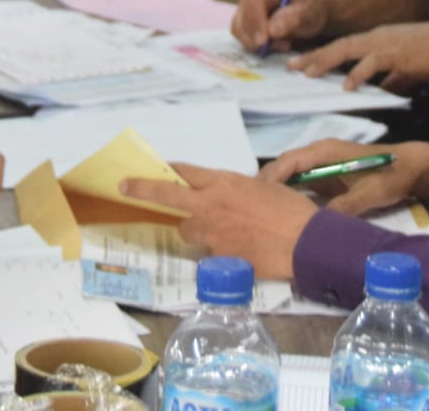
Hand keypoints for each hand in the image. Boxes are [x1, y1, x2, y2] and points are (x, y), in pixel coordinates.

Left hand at [121, 163, 316, 279]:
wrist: (304, 242)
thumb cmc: (290, 209)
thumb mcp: (265, 187)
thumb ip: (239, 189)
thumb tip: (232, 195)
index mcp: (223, 182)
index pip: (184, 172)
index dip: (166, 170)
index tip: (150, 170)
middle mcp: (210, 205)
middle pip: (167, 195)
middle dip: (143, 190)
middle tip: (125, 188)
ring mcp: (211, 234)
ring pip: (187, 230)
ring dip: (195, 229)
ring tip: (220, 231)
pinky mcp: (218, 258)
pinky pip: (209, 252)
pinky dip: (218, 251)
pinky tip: (239, 251)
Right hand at [231, 0, 333, 51]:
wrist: (309, 13)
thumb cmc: (311, 8)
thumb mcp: (310, 12)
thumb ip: (294, 18)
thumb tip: (273, 30)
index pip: (253, 0)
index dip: (255, 22)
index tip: (264, 41)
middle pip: (242, 15)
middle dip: (257, 36)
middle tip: (282, 45)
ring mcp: (245, 3)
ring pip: (239, 27)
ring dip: (256, 42)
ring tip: (282, 44)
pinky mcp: (243, 17)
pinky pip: (241, 34)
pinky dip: (254, 44)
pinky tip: (274, 44)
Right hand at [259, 140, 428, 215]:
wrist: (411, 169)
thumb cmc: (390, 175)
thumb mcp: (370, 193)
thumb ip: (346, 206)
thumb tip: (318, 225)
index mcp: (325, 151)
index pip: (289, 161)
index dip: (272, 178)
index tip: (259, 197)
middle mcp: (318, 155)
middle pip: (284, 167)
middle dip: (268, 186)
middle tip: (254, 210)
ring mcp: (321, 166)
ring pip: (291, 176)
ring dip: (277, 191)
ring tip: (263, 214)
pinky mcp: (326, 178)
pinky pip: (301, 185)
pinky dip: (290, 196)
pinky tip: (283, 213)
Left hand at [291, 20, 428, 92]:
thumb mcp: (409, 68)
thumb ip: (394, 79)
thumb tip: (382, 92)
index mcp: (378, 39)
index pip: (344, 46)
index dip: (322, 55)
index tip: (303, 64)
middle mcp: (376, 37)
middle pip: (337, 46)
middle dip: (313, 56)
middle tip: (291, 66)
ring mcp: (385, 43)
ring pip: (346, 49)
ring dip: (325, 61)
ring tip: (307, 73)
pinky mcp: (396, 53)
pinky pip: (371, 63)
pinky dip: (357, 74)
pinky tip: (346, 86)